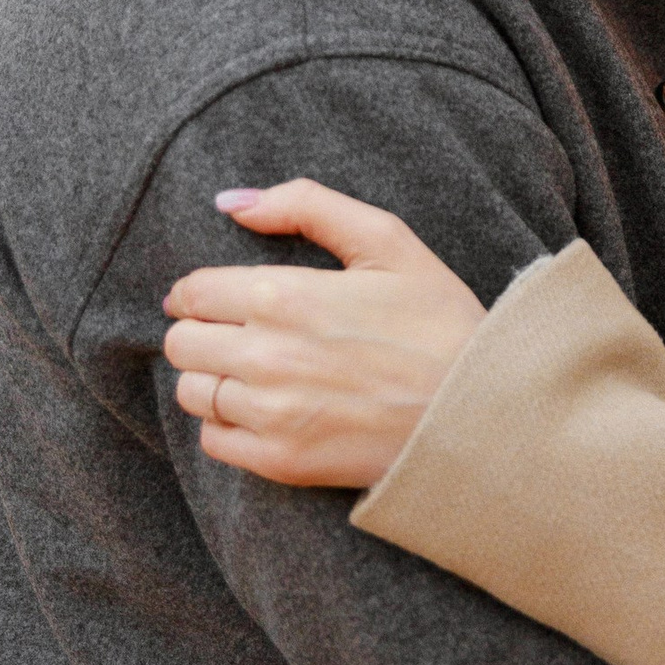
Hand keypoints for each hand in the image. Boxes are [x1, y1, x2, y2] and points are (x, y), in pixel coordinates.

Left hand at [162, 182, 487, 489]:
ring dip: (215, 379)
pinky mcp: (280, 462)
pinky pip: (213, 441)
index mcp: (285, 295)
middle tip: (244, 335)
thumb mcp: (388, 242)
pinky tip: (269, 412)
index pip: (192, 291)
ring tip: (258, 374)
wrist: (481, 412)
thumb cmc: (439, 323)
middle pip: (183, 342)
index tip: (225, 299)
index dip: (203, 292)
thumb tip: (231, 202)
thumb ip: (306, 205)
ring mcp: (270, 413)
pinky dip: (229, 425)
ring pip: (192, 391)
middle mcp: (266, 355)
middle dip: (205, 332)